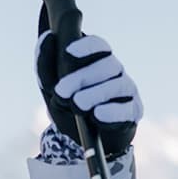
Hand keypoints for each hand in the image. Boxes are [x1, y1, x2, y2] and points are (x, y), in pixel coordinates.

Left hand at [35, 30, 142, 156]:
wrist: (83, 141)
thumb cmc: (68, 107)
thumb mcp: (51, 88)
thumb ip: (45, 65)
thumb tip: (47, 37)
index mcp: (97, 61)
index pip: (98, 46)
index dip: (86, 47)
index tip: (68, 52)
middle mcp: (115, 72)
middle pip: (106, 66)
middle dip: (82, 78)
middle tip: (61, 92)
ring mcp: (126, 92)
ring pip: (117, 86)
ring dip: (95, 95)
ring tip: (77, 105)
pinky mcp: (132, 113)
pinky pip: (126, 110)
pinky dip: (112, 113)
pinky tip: (97, 115)